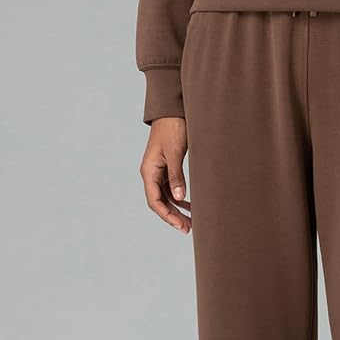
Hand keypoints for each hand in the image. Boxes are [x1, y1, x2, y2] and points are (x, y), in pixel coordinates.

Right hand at [140, 118, 192, 232]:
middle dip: (173, 216)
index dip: (167, 215)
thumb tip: (178, 198)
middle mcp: (151, 173)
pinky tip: (190, 205)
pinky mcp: (166, 167)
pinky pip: (170, 188)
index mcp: (149, 171)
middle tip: (189, 229)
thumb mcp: (175, 153)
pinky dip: (180, 198)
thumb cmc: (173, 129)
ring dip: (177, 209)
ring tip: (191, 221)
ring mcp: (158, 171)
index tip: (181, 225)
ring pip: (166, 196)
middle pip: (160, 202)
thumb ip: (176, 175)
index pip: (154, 201)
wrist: (172, 111)